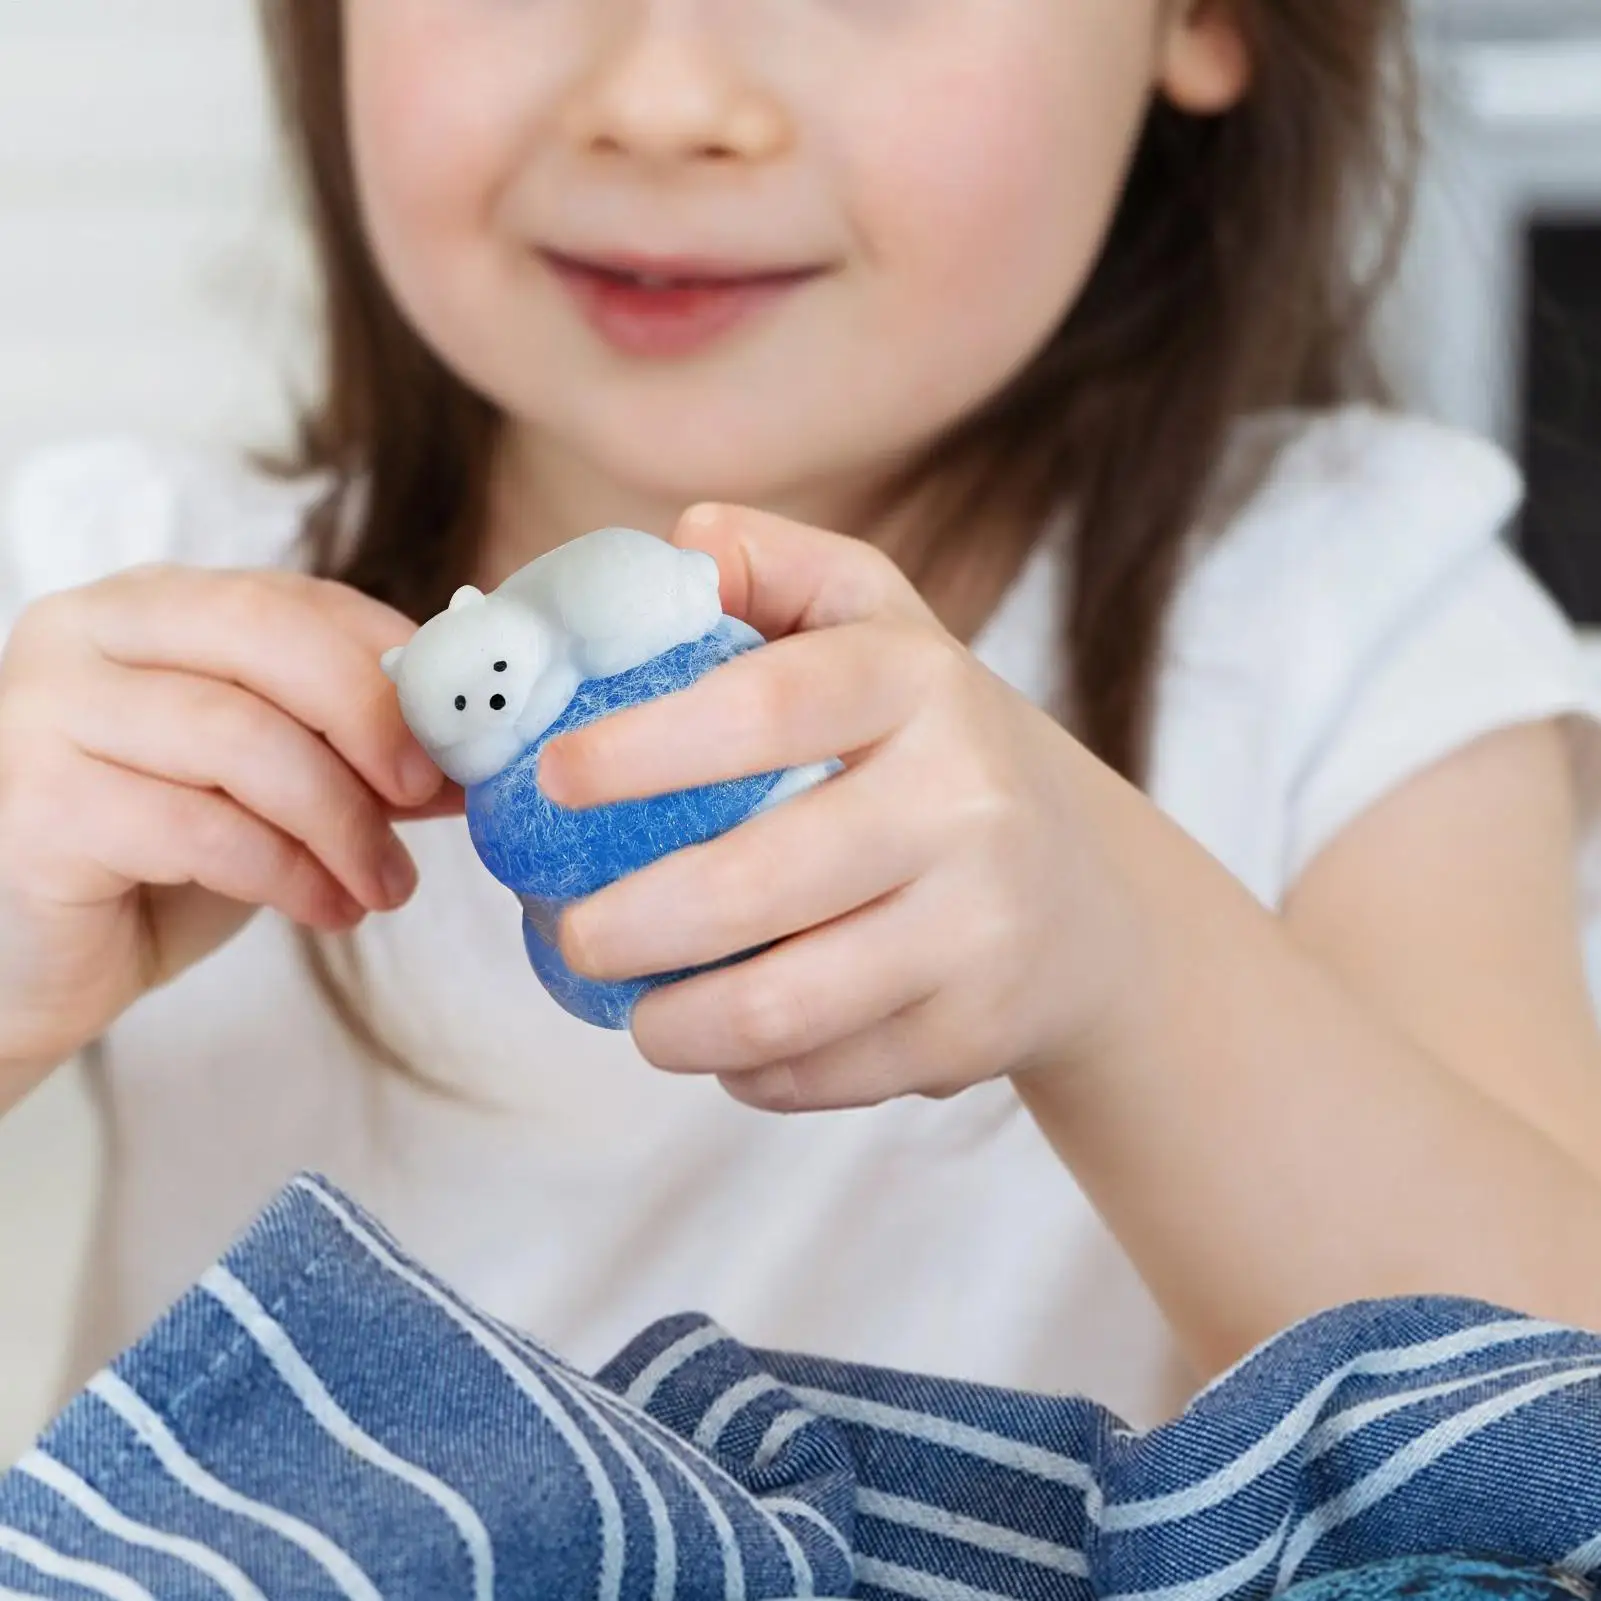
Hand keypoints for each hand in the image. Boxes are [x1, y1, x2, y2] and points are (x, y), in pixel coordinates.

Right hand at [0, 564, 459, 1096]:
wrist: (36, 960)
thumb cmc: (159, 858)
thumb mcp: (272, 786)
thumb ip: (355, 751)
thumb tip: (473, 745)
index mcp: (154, 605)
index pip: (296, 599)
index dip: (395, 664)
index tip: (462, 731)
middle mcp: (88, 633)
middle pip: (265, 638)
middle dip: (371, 719)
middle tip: (430, 794)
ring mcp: (46, 710)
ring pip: (240, 738)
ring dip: (341, 821)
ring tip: (386, 885)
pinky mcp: (37, 805)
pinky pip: (199, 827)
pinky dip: (288, 872)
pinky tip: (327, 908)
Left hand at [539, 505, 1133, 1111]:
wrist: (1088, 900)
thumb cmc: (934, 749)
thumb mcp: (881, 629)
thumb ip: (775, 569)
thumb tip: (677, 548)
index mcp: (921, 682)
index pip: (770, 704)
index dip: (645, 745)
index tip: (552, 780)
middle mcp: (966, 801)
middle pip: (754, 882)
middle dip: (623, 925)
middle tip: (572, 933)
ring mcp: (980, 926)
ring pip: (779, 1008)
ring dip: (669, 1026)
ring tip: (636, 1008)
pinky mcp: (977, 1033)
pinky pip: (819, 1075)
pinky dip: (748, 1070)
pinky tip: (734, 1038)